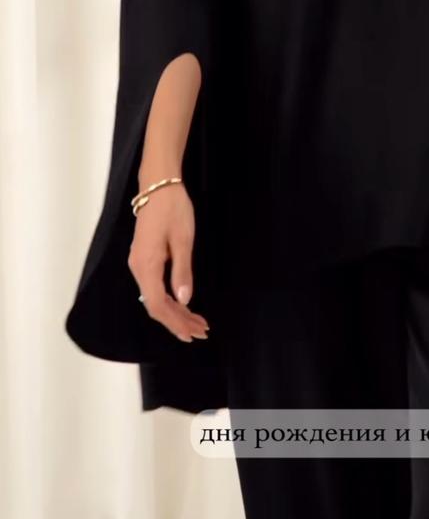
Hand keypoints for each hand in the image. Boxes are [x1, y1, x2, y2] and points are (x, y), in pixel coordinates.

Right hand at [128, 183, 209, 341]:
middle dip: (178, 321)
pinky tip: (184, 305)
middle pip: (155, 306)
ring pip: (155, 297)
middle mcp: (138, 267)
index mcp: (146, 264)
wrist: (158, 186)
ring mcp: (139, 264)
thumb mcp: (183, 240)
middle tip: (201, 331)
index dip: (175, 322)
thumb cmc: (173, 208)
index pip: (157, 305)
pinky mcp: (144, 259)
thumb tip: (184, 300)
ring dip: (176, 312)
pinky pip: (155, 287)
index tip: (193, 333)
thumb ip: (182, 272)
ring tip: (197, 322)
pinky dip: (171, 299)